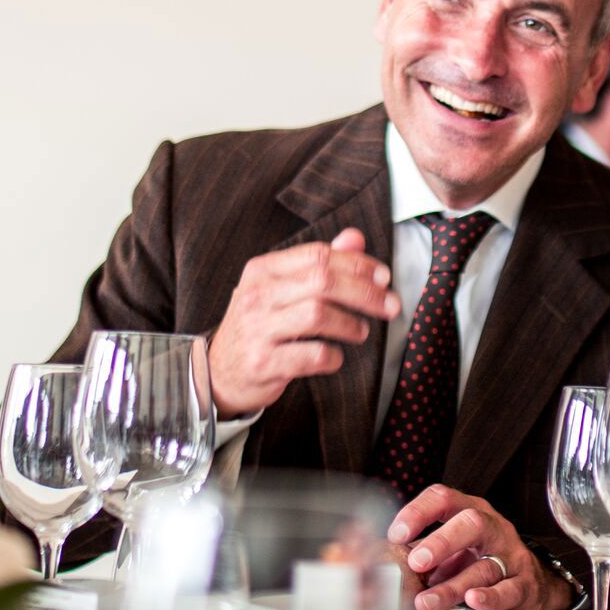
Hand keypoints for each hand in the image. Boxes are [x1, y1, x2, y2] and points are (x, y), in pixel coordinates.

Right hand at [206, 228, 399, 417]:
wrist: (219, 371)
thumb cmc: (260, 326)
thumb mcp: (282, 289)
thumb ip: (318, 263)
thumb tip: (356, 238)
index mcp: (263, 269)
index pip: (318, 255)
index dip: (358, 264)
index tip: (384, 278)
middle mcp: (257, 294)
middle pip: (322, 281)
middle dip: (364, 292)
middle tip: (390, 306)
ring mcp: (257, 329)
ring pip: (318, 315)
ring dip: (350, 323)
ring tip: (360, 331)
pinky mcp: (263, 362)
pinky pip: (311, 355)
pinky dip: (332, 357)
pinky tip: (334, 357)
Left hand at [388, 485, 561, 609]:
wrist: (530, 587)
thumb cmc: (482, 563)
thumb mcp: (453, 549)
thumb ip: (421, 551)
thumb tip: (377, 560)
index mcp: (471, 512)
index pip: (444, 498)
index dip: (419, 512)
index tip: (396, 533)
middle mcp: (493, 529)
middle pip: (471, 523)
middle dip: (441, 542)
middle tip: (416, 562)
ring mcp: (511, 556)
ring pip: (483, 566)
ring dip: (452, 586)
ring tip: (426, 602)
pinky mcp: (523, 585)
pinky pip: (508, 589)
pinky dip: (490, 596)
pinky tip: (473, 600)